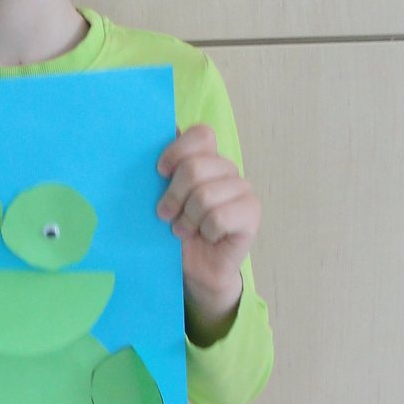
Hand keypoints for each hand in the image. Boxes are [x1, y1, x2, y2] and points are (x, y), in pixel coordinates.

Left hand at [156, 125, 259, 328]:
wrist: (195, 269)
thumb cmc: (176, 230)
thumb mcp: (161, 198)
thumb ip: (161, 172)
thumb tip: (151, 138)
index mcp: (206, 158)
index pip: (201, 134)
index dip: (177, 151)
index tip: (160, 172)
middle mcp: (226, 169)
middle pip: (195, 167)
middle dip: (173, 195)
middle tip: (165, 214)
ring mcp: (243, 189)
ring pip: (205, 195)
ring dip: (188, 219)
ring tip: (184, 229)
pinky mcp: (252, 213)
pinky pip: (220, 218)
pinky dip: (206, 231)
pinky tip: (207, 237)